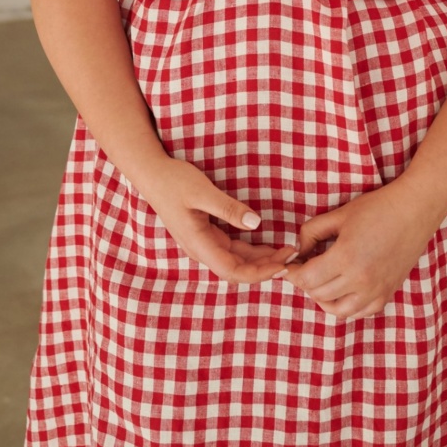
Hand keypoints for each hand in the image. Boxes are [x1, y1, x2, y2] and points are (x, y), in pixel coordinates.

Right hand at [145, 157, 294, 283]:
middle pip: (238, 269)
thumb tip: (256, 223)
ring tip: (286, 251)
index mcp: (198, 244)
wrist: (152, 174)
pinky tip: (268, 244)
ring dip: (261, 259)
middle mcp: (201, 249)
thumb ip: (228, 208)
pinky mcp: (206, 234)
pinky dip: (251, 249)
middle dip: (266, 267)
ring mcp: (203, 243)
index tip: (282, 266)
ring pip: (236, 259)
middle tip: (293, 256)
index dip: (259, 273)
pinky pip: (232, 248)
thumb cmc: (174, 181)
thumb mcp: (202, 191)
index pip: (233, 271)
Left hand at [279, 180, 440, 319]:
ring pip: (338, 311)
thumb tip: (297, 251)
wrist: (414, 211)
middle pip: (318, 294)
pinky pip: (360, 312)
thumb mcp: (338, 215)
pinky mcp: (387, 295)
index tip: (290, 265)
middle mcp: (360, 280)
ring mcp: (375, 291)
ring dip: (324, 298)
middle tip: (304, 267)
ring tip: (321, 280)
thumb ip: (311, 232)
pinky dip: (346, 305)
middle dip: (306, 282)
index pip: (307, 279)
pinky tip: (343, 288)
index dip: (293, 273)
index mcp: (345, 258)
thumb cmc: (376, 208)